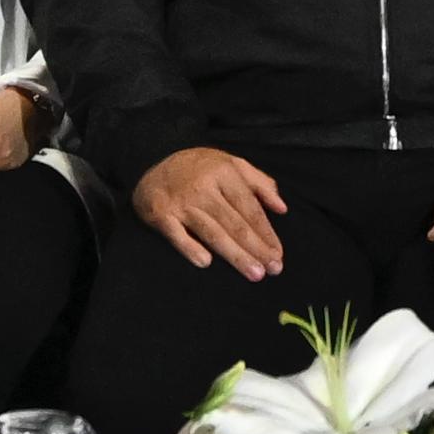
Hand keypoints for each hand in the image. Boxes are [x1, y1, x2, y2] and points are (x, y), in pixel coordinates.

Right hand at [135, 147, 287, 280]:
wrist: (151, 160)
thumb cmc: (199, 167)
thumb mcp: (231, 163)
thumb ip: (259, 183)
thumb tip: (282, 207)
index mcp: (224, 173)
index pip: (250, 207)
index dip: (266, 232)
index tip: (278, 253)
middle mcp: (204, 187)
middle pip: (234, 223)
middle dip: (256, 248)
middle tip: (273, 269)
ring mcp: (182, 202)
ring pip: (213, 232)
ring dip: (235, 255)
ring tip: (254, 273)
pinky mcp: (161, 214)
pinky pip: (177, 235)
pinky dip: (190, 248)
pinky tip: (206, 263)